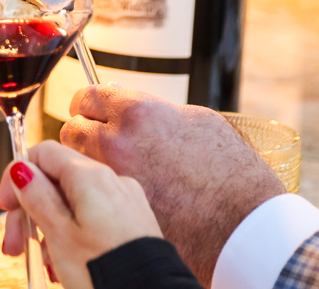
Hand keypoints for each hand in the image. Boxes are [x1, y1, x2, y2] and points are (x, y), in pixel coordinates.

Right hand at [0, 141, 162, 288]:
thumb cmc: (104, 272)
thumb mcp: (59, 235)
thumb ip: (37, 196)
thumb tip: (22, 169)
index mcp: (91, 176)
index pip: (43, 153)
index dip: (17, 176)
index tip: (5, 206)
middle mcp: (113, 181)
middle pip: (56, 181)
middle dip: (29, 212)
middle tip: (14, 247)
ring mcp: (126, 203)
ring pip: (73, 204)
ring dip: (49, 229)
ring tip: (42, 265)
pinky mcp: (135, 225)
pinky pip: (94, 220)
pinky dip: (73, 236)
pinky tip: (65, 265)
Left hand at [59, 86, 282, 282]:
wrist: (247, 222)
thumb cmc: (232, 170)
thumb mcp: (197, 121)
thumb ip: (155, 112)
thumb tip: (133, 110)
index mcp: (137, 112)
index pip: (86, 96)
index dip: (87, 104)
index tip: (89, 109)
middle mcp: (117, 142)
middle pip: (71, 130)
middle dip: (83, 133)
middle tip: (97, 139)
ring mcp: (114, 179)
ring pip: (76, 164)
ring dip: (86, 163)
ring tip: (109, 168)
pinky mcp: (117, 210)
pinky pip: (93, 196)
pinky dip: (100, 193)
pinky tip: (121, 194)